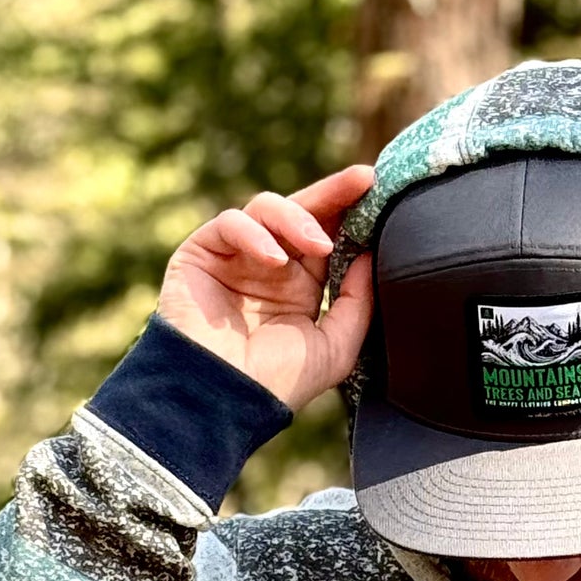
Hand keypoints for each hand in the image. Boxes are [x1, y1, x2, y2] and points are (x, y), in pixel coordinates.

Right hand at [157, 164, 376, 410]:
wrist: (223, 400)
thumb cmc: (277, 382)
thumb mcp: (336, 346)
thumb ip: (358, 303)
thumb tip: (371, 256)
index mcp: (301, 285)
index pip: (327, 236)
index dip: (350, 212)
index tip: (377, 191)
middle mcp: (270, 264)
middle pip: (302, 212)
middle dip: (333, 194)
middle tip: (362, 180)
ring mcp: (236, 256)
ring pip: (268, 209)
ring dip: (297, 220)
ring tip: (318, 245)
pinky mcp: (202, 252)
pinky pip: (230, 224)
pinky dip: (254, 235)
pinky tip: (275, 260)